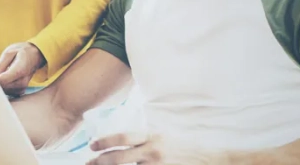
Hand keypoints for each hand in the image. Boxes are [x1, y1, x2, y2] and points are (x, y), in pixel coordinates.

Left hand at [0, 42, 45, 95]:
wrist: (35, 56)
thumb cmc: (21, 52)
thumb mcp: (9, 53)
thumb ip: (0, 65)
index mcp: (21, 69)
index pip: (3, 79)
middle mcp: (23, 82)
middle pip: (3, 87)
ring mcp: (22, 88)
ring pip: (4, 91)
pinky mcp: (19, 91)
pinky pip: (7, 92)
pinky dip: (1, 87)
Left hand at [88, 132, 226, 164]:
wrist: (211, 160)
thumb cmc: (185, 148)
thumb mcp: (164, 136)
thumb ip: (144, 138)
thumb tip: (121, 141)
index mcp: (153, 136)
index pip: (123, 138)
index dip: (105, 142)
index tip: (92, 146)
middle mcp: (154, 151)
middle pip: (119, 158)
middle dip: (100, 162)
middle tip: (88, 163)